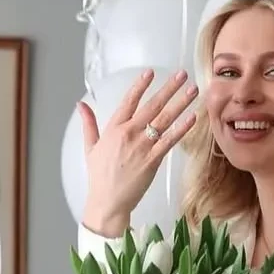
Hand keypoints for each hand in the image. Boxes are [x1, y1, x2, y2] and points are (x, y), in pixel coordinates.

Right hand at [80, 69, 198, 237]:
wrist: (107, 201)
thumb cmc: (99, 177)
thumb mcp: (90, 147)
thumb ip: (89, 123)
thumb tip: (81, 105)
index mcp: (114, 128)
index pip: (129, 100)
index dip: (141, 85)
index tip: (152, 72)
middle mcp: (129, 133)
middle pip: (152, 105)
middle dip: (169, 88)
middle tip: (182, 74)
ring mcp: (141, 146)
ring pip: (164, 119)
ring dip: (180, 103)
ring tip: (193, 90)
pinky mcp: (152, 160)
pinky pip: (170, 141)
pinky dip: (182, 128)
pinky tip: (192, 117)